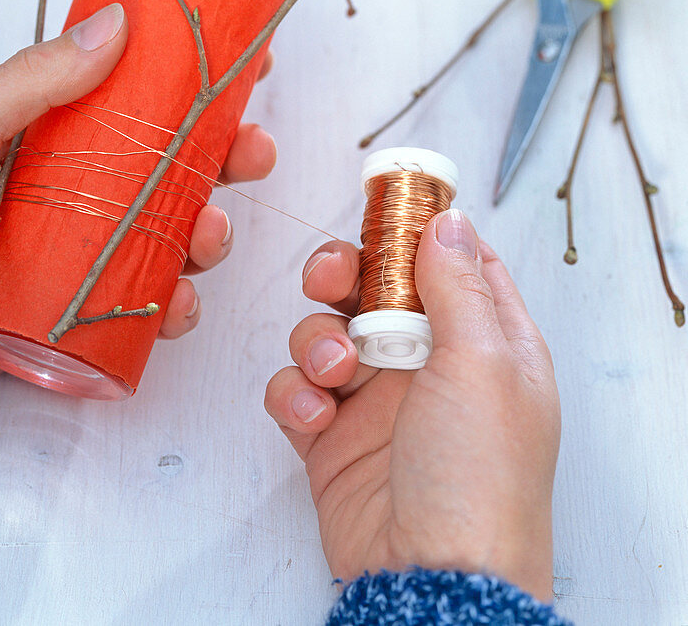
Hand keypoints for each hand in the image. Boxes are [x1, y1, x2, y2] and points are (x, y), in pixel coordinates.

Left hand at [0, 3, 276, 388]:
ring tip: (210, 236)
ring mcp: (92, 251)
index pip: (146, 100)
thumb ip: (32, 79)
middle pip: (180, 169)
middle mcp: (89, 190)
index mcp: (65, 136)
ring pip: (177, 237)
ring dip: (213, 234)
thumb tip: (116, 23)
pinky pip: (149, 306)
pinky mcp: (87, 310)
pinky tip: (178, 302)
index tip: (252, 63)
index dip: (202, 83)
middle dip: (230, 159)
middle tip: (252, 152)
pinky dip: (177, 305)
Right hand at [264, 209, 560, 602]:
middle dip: (345, 274)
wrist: (430, 581)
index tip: (384, 200)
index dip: (417, 228)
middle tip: (333, 279)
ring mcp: (377, 401)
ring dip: (317, 340)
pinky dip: (295, 394)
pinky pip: (296, 389)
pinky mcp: (331, 437)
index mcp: (485, 343)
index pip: (453, 262)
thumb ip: (457, 285)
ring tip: (334, 372)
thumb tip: (449, 222)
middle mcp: (431, 365)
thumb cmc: (478, 478)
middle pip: (376, 288)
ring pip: (327, 331)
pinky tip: (314, 418)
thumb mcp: (483, 365)